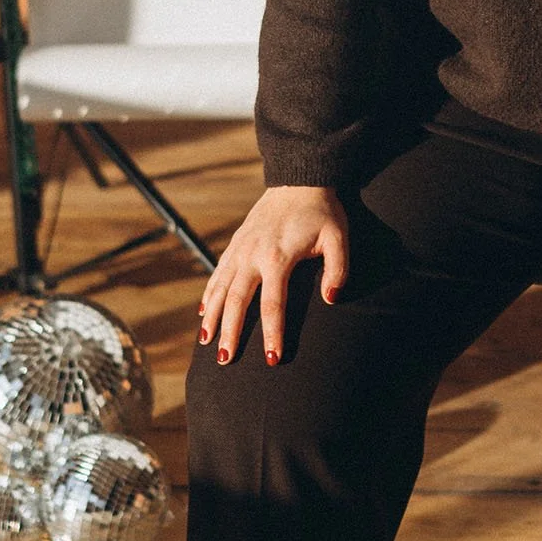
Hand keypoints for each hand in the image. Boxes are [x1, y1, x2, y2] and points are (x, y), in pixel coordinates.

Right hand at [198, 186, 348, 366]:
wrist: (299, 179)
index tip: (272, 359)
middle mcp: (252, 255)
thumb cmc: (322, 212)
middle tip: (225, 361)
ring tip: (206, 344)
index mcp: (278, 258)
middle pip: (235, 301)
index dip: (272, 334)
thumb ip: (338, 270)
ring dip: (211, 317)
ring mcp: (240, 249)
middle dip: (230, 332)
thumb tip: (330, 299)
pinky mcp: (236, 244)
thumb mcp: (338, 237)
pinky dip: (208, 295)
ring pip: (219, 288)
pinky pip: (217, 273)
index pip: (272, 305)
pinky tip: (202, 314)